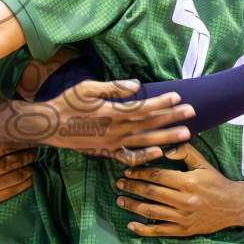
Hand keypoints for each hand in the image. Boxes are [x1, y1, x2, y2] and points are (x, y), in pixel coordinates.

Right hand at [0, 142, 37, 211]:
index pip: (4, 147)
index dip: (20, 143)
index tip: (31, 137)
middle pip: (12, 162)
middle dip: (28, 155)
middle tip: (37, 148)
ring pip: (15, 177)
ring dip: (29, 168)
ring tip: (36, 161)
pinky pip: (12, 191)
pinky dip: (25, 183)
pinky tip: (32, 177)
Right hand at [30, 80, 193, 164]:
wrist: (50, 126)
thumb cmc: (68, 103)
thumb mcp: (88, 88)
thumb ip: (113, 87)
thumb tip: (137, 86)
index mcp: (112, 112)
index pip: (144, 107)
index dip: (162, 102)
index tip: (178, 97)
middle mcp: (116, 130)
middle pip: (150, 124)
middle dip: (172, 118)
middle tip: (192, 113)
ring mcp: (113, 143)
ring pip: (145, 141)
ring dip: (167, 138)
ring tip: (186, 134)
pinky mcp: (107, 152)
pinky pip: (129, 157)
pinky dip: (145, 157)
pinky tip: (159, 153)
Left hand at [114, 142, 243, 236]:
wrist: (233, 206)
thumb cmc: (215, 181)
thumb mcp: (203, 162)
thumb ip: (184, 151)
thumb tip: (164, 150)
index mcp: (188, 182)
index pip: (157, 176)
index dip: (139, 172)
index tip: (127, 170)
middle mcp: (184, 200)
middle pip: (151, 193)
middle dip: (131, 187)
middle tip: (118, 183)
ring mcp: (183, 217)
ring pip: (151, 212)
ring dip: (132, 206)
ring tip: (120, 200)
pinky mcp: (183, 230)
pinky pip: (159, 231)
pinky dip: (143, 230)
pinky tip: (131, 225)